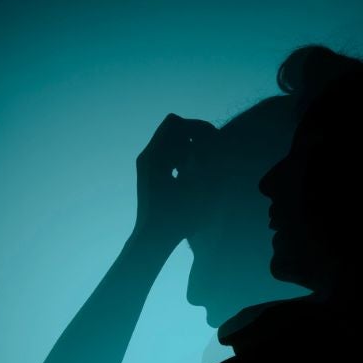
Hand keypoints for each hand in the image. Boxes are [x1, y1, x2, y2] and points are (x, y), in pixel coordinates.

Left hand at [132, 113, 219, 250]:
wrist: (152, 239)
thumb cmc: (177, 219)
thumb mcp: (200, 191)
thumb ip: (210, 165)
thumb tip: (216, 146)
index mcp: (156, 156)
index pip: (177, 124)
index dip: (199, 127)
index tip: (214, 140)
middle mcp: (147, 155)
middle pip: (171, 126)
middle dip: (193, 133)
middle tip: (210, 147)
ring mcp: (146, 163)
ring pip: (168, 138)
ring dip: (187, 143)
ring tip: (201, 161)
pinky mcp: (148, 172)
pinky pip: (165, 151)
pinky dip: (180, 153)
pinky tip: (190, 171)